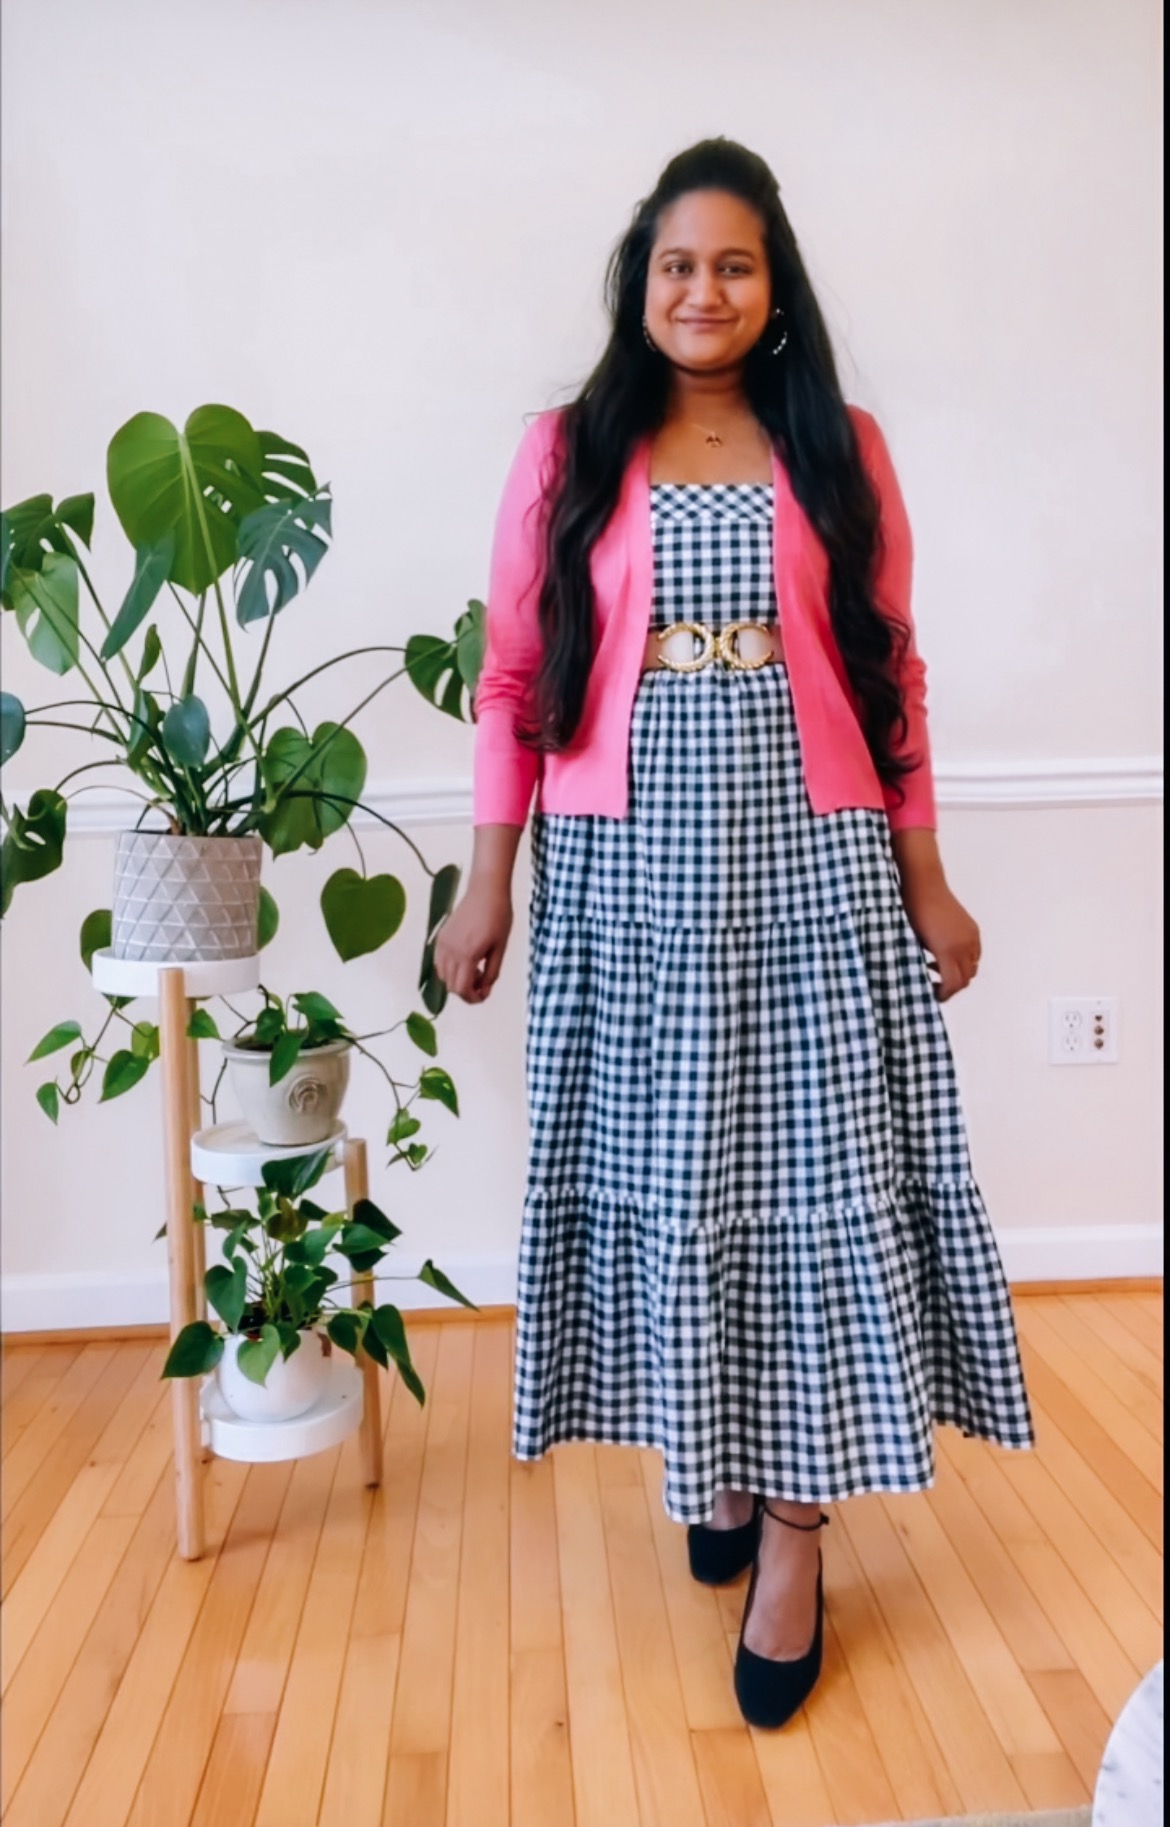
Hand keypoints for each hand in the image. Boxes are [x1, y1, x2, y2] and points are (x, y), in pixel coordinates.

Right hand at [434, 879, 512, 1003]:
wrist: (486, 891)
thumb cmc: (499, 917)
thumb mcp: (500, 948)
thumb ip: (491, 972)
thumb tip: (484, 990)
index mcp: (467, 955)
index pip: (461, 989)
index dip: (473, 998)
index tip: (484, 995)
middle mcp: (450, 951)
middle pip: (450, 985)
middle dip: (466, 990)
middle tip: (482, 982)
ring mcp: (442, 944)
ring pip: (442, 976)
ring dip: (457, 980)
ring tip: (475, 970)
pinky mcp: (440, 937)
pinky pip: (439, 962)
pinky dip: (450, 969)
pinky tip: (465, 961)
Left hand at [901, 879, 980, 1001]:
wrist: (923, 882)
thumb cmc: (911, 909)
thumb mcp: (913, 941)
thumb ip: (922, 962)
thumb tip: (921, 979)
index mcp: (948, 949)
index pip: (954, 984)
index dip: (944, 995)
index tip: (932, 995)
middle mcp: (965, 944)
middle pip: (966, 979)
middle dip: (951, 986)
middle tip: (933, 986)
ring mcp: (971, 935)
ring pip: (972, 967)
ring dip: (958, 973)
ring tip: (935, 967)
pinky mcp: (972, 928)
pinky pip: (974, 953)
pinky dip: (964, 960)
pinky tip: (944, 954)